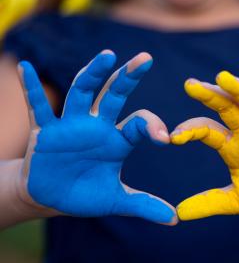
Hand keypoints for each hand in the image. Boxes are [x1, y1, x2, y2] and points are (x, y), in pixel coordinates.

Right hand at [17, 50, 176, 224]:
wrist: (52, 197)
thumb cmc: (85, 193)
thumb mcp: (116, 200)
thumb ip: (144, 205)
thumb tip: (175, 219)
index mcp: (119, 140)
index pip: (140, 124)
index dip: (153, 127)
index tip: (165, 138)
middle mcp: (98, 126)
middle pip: (114, 95)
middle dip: (128, 77)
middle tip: (145, 59)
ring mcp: (72, 125)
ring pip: (82, 92)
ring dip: (93, 74)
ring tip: (107, 56)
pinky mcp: (45, 131)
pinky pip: (38, 107)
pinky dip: (31, 88)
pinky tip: (25, 67)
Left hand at [171, 71, 238, 219]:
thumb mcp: (236, 201)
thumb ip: (210, 203)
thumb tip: (178, 213)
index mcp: (232, 146)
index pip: (207, 130)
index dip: (191, 130)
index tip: (173, 137)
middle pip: (227, 108)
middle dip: (210, 96)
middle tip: (190, 85)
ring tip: (224, 77)